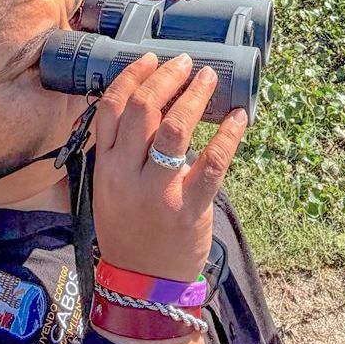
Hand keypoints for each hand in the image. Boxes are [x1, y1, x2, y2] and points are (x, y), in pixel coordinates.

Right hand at [90, 53, 248, 281]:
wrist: (141, 284)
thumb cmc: (130, 230)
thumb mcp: (110, 189)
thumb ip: (122, 152)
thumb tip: (151, 105)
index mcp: (105, 167)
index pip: (111, 108)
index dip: (132, 76)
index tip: (151, 58)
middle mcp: (126, 175)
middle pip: (143, 110)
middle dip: (167, 78)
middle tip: (186, 62)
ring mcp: (157, 192)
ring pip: (175, 128)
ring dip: (195, 96)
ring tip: (209, 77)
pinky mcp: (187, 209)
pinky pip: (212, 164)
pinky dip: (228, 136)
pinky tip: (239, 117)